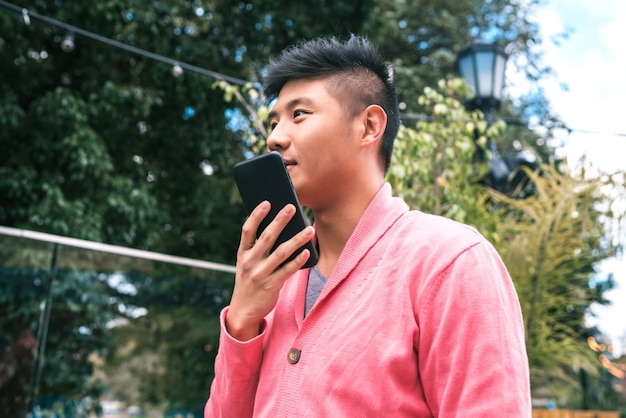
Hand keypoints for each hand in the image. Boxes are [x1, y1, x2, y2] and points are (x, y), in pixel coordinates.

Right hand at [226, 200, 313, 340]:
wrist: (243, 310)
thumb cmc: (250, 280)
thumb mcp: (247, 263)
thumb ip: (258, 248)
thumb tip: (280, 228)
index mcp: (243, 253)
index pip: (247, 230)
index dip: (256, 215)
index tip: (267, 202)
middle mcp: (250, 261)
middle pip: (267, 237)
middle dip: (280, 220)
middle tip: (292, 206)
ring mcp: (261, 274)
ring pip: (281, 252)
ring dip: (296, 239)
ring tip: (309, 228)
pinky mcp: (271, 285)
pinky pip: (287, 270)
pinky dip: (298, 260)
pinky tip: (307, 252)